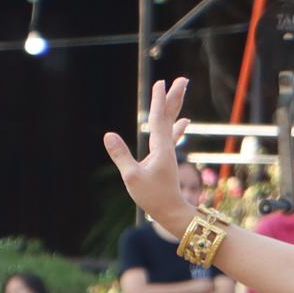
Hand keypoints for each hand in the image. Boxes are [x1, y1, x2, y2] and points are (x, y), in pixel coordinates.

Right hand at [101, 77, 196, 232]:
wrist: (172, 213)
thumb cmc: (153, 197)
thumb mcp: (132, 176)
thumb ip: (121, 155)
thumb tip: (108, 134)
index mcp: (160, 148)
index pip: (158, 119)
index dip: (159, 100)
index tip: (162, 83)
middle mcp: (167, 147)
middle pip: (170, 116)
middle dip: (175, 97)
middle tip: (183, 79)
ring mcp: (168, 152)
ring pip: (171, 123)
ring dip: (175, 106)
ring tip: (180, 91)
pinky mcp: (167, 159)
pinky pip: (172, 136)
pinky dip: (177, 126)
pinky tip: (185, 120)